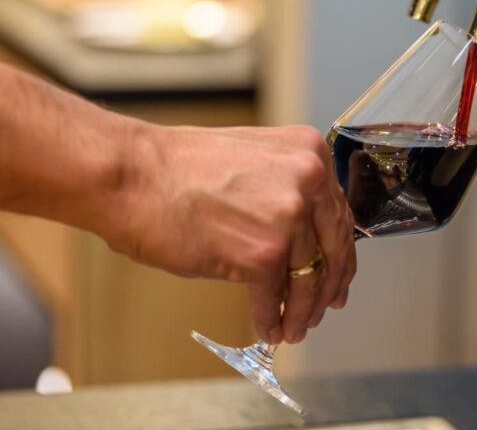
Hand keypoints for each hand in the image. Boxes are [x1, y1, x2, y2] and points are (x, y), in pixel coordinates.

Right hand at [107, 124, 356, 343]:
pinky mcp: (264, 253)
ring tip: (294, 327)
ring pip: (309, 278)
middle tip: (324, 307)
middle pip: (334, 248)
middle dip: (328, 286)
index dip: (339, 252)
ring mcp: (289, 217)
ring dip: (302, 310)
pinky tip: (267, 327)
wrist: (132, 175)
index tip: (338, 273)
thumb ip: (288, 191)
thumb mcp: (255, 161)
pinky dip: (271, 318)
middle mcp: (309, 180)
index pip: (338, 214)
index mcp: (309, 152)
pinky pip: (276, 297)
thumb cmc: (178, 167)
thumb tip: (303, 238)